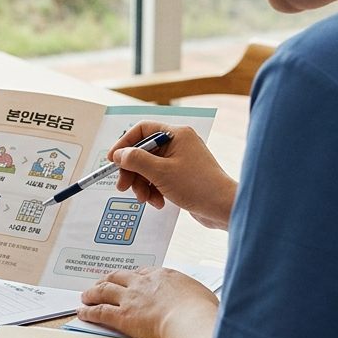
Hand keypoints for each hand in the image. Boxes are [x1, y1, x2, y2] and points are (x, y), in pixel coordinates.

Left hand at [77, 266, 217, 337]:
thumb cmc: (203, 313)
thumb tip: (205, 304)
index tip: (127, 278)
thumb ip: (198, 298)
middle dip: (108, 279)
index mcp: (164, 276)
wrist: (191, 321)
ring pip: (105, 291)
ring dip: (93, 292)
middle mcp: (144, 283)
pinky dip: (89, 311)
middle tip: (101, 283)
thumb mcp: (204, 297)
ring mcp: (132, 298)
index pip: (143, 272)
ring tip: (85, 295)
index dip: (132, 276)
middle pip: (120, 276)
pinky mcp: (123, 316)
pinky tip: (82, 312)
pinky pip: (100, 311)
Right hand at [109, 121, 237, 229]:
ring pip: (149, 168)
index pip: (142, 130)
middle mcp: (179, 144)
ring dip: (142, 185)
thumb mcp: (160, 172)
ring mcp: (181, 161)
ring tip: (146, 199)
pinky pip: (158, 179)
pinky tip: (159, 202)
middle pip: (143, 151)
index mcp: (176, 134)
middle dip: (132, 171)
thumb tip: (119, 154)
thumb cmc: (199, 186)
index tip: (113, 160)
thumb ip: (136, 160)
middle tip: (123, 186)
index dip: (125, 144)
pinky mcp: (182, 176)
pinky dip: (154, 190)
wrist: (223, 208)